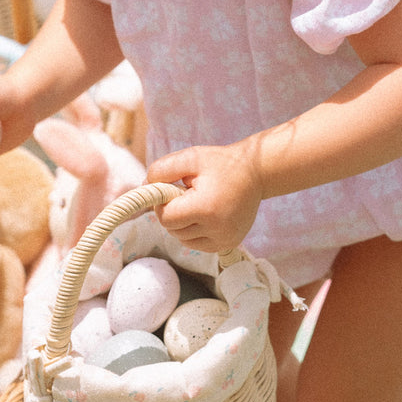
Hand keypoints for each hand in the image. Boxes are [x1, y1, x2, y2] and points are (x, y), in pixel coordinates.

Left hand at [147, 142, 262, 252]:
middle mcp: (217, 229)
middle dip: (173, 212)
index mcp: (206, 208)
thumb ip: (161, 170)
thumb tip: (144, 187)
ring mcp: (225, 239)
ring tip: (199, 202)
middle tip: (188, 193)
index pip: (165, 218)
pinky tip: (206, 214)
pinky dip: (195, 231)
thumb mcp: (190, 158)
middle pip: (173, 230)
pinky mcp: (228, 244)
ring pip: (183, 239)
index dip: (163, 203)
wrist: (257, 173)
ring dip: (183, 223)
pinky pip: (197, 244)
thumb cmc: (222, 163)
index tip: (173, 189)